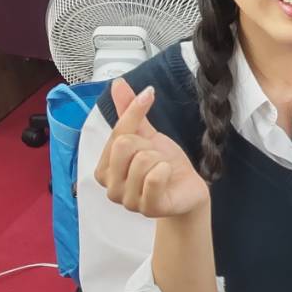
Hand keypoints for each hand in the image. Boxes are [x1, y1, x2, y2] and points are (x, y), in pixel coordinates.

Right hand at [93, 78, 209, 218]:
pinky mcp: (148, 208)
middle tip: (156, 158)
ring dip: (160, 160)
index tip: (149, 95)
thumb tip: (117, 83)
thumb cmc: (163, 164)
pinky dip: (167, 171)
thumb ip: (129, 111)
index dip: (135, 113)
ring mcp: (128, 201)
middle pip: (125, 144)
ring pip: (142, 160)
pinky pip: (155, 178)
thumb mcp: (147, 134)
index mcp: (104, 169)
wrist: (188, 189)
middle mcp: (110, 187)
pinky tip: (167, 178)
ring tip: (162, 170)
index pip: (116, 132)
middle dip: (149, 146)